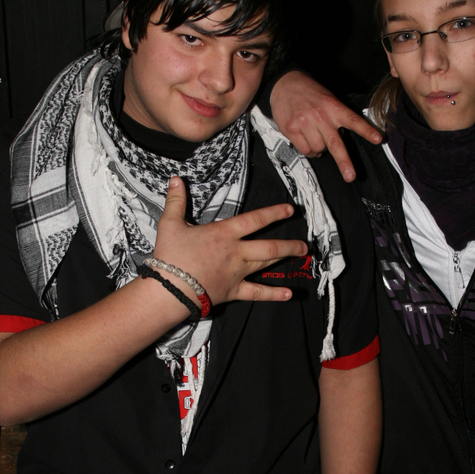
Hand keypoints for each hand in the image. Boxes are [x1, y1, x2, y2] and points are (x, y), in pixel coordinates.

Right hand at [153, 177, 307, 305]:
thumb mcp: (170, 224)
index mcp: (224, 234)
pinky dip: (274, 293)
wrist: (169, 289)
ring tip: (301, 254)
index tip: (290, 210)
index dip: (274, 213)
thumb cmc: (170, 257)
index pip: (255, 220)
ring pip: (266, 263)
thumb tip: (176, 179)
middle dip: (289, 244)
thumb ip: (176, 200)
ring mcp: (237, 273)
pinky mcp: (234, 291)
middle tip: (305, 243)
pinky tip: (289, 293)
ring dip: (285, 258)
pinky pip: (257, 292)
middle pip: (269, 246)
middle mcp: (236, 252)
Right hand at [271, 71, 381, 182]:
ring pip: (318, 149)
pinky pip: (304, 149)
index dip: (366, 131)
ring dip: (319, 149)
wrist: (285, 83)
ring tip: (315, 137)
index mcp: (334, 107)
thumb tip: (340, 139)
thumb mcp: (329, 100)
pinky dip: (307, 149)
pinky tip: (305, 138)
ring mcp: (305, 123)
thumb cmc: (310, 94)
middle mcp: (321, 116)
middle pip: (335, 143)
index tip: (378, 139)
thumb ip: (337, 118)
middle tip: (350, 176)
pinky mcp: (292, 129)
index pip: (353, 120)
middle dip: (344, 162)